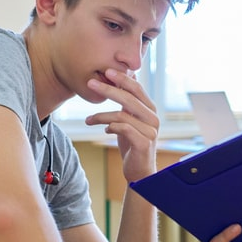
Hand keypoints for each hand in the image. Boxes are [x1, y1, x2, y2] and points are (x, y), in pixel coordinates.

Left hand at [85, 68, 159, 182]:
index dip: (122, 78)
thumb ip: (128, 102)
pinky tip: (106, 130)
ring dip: (101, 116)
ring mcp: (150, 131)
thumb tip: (124, 79)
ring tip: (89, 119)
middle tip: (90, 83)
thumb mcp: (130, 120)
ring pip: (121, 115)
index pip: (137, 88)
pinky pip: (123, 128)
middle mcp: (153, 118)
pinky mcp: (143, 143)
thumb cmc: (132, 144)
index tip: (106, 71)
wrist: (139, 171)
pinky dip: (110, 127)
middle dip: (108, 89)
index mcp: (150, 109)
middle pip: (129, 98)